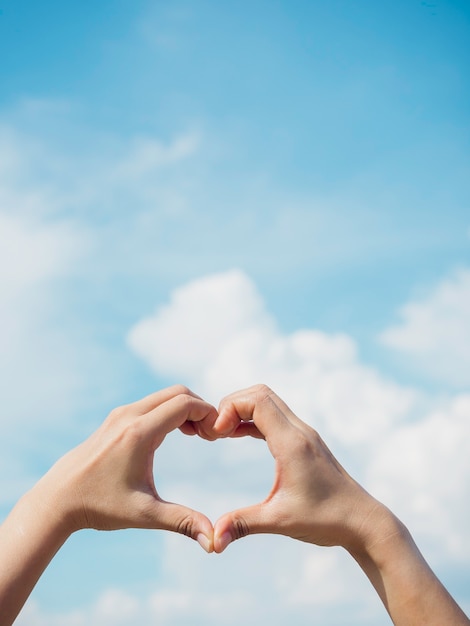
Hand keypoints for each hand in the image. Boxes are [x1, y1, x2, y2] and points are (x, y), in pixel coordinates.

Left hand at [34, 385, 216, 548]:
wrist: (58, 499)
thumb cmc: (100, 506)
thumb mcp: (144, 514)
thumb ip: (182, 522)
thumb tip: (213, 542)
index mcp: (139, 433)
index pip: (184, 404)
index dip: (208, 414)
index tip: (218, 436)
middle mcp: (129, 416)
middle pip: (177, 393)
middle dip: (200, 408)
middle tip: (210, 435)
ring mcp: (121, 414)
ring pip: (164, 396)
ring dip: (185, 409)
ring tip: (197, 436)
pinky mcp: (116, 418)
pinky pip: (151, 403)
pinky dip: (170, 410)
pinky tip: (176, 434)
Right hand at [206, 385, 469, 625]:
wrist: (362, 521)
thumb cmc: (325, 520)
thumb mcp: (279, 521)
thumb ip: (242, 525)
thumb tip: (212, 540)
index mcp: (292, 443)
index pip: (257, 401)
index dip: (230, 409)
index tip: (215, 434)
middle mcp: (299, 431)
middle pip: (260, 393)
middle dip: (231, 404)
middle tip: (215, 431)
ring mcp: (304, 433)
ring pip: (268, 401)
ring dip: (242, 409)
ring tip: (222, 433)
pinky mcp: (305, 440)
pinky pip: (274, 416)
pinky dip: (253, 418)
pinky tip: (238, 434)